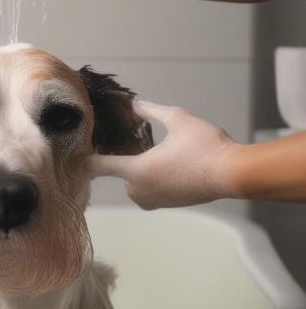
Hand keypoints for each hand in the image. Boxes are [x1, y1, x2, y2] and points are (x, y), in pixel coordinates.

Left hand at [88, 101, 240, 209]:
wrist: (233, 174)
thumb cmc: (204, 145)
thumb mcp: (177, 119)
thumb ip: (151, 111)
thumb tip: (134, 103)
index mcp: (137, 170)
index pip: (102, 166)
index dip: (87, 160)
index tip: (76, 157)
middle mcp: (142, 189)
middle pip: (122, 177)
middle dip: (126, 164)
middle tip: (134, 146)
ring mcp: (156, 200)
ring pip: (137, 187)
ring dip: (140, 174)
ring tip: (154, 156)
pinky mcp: (171, 205)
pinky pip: (152, 194)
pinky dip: (154, 182)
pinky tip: (169, 167)